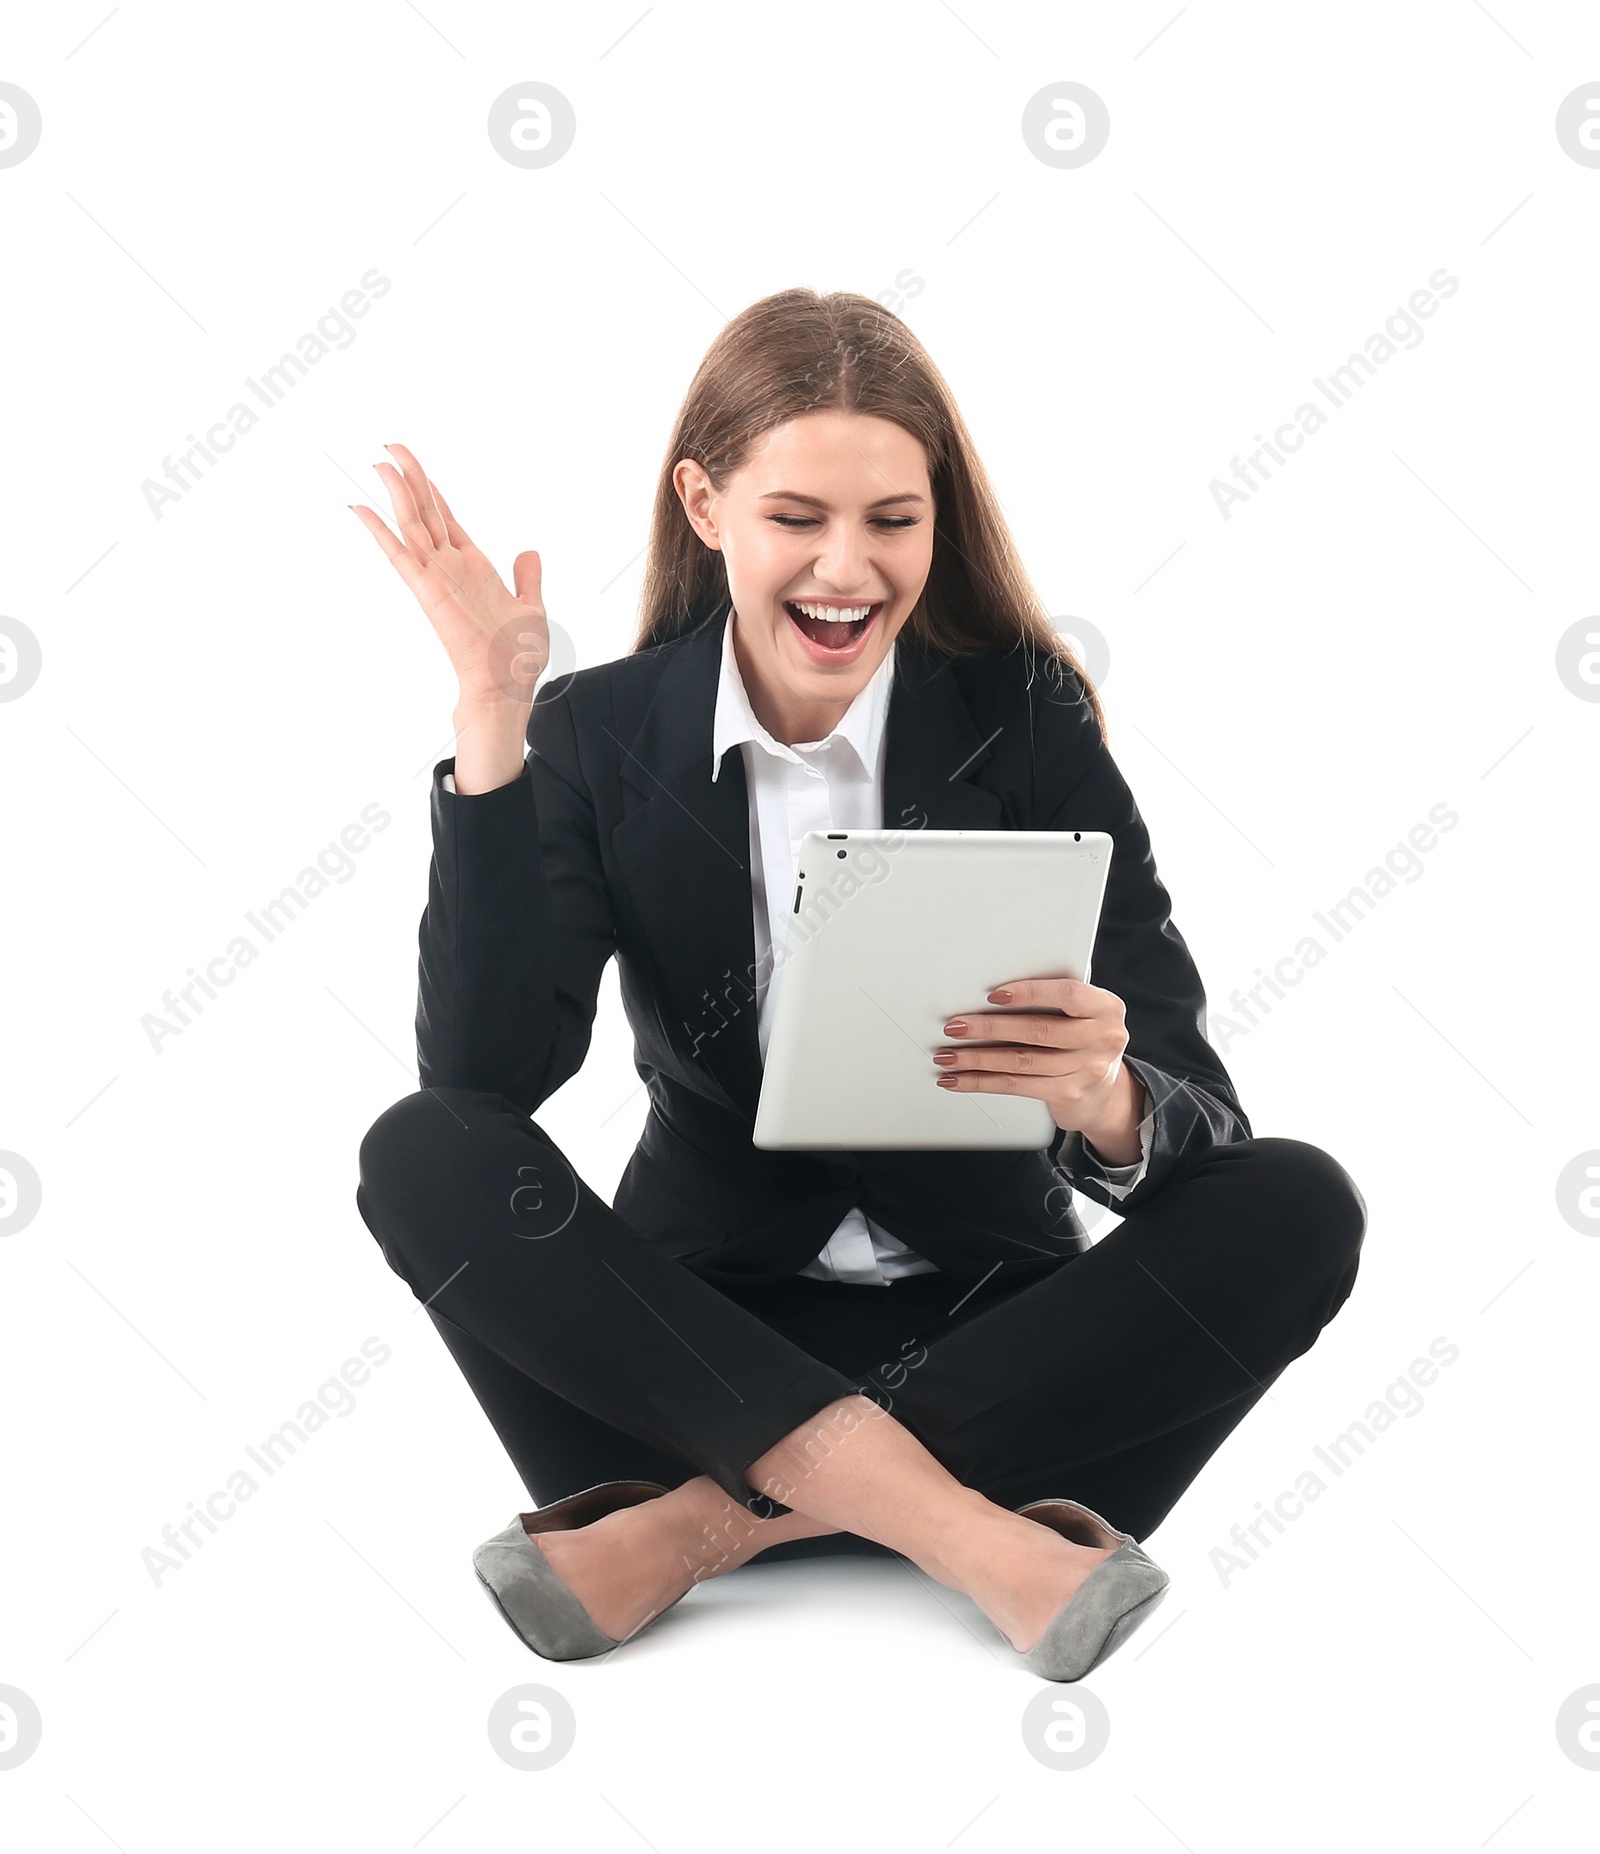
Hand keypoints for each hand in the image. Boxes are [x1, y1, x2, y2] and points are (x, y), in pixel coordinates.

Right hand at [350, 442, 548, 715]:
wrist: (506, 688)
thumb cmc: (517, 658)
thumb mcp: (531, 607)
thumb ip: (526, 577)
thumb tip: (529, 552)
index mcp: (474, 567)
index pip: (446, 518)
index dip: (431, 489)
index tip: (414, 465)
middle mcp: (450, 568)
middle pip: (425, 512)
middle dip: (409, 478)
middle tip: (390, 447)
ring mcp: (436, 577)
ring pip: (411, 524)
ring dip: (396, 493)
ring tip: (378, 461)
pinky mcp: (427, 591)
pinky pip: (399, 554)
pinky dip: (379, 530)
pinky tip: (360, 507)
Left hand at [932, 977, 1142, 1162]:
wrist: (1103, 1095)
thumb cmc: (1083, 1041)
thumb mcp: (1083, 1014)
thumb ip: (1054, 998)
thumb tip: (996, 991)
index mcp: (1105, 1007)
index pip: (1068, 994)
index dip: (1030, 993)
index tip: (994, 995)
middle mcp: (1102, 1038)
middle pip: (1038, 1030)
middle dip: (989, 1028)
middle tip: (956, 1026)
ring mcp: (1087, 1070)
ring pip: (1021, 1061)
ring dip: (977, 1058)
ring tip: (948, 1055)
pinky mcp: (1068, 1095)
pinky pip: (1017, 1086)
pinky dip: (982, 1082)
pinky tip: (960, 1079)